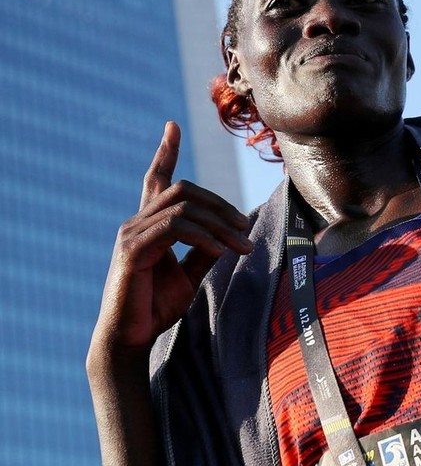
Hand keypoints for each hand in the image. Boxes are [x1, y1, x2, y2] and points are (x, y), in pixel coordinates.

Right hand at [89, 122, 251, 358]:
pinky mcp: (133, 250)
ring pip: (184, 207)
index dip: (165, 151)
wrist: (130, 340)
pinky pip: (176, 228)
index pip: (156, 179)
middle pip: (184, 190)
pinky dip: (204, 236)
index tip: (171, 125)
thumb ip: (204, 250)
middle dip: (221, 204)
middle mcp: (136, 223)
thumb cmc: (156, 308)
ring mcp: (131, 234)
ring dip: (220, 223)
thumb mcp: (189, 274)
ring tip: (243, 245)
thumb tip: (226, 233)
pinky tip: (220, 250)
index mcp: (149, 224)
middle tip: (246, 228)